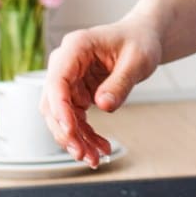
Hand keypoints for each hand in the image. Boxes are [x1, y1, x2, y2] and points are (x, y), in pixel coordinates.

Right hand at [41, 18, 161, 166]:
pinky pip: (75, 119)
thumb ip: (121, 82)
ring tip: (94, 158)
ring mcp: (69, 80)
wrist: (142, 38)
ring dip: (75, 139)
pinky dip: (85, 136)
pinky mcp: (77, 94)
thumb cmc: (140, 41)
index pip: (57, 80)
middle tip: (83, 154)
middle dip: (66, 132)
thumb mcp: (137, 60)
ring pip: (61, 117)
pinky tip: (99, 148)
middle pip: (53, 103)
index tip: (71, 130)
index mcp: (76, 47)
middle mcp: (66, 64)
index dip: (60, 108)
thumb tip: (104, 106)